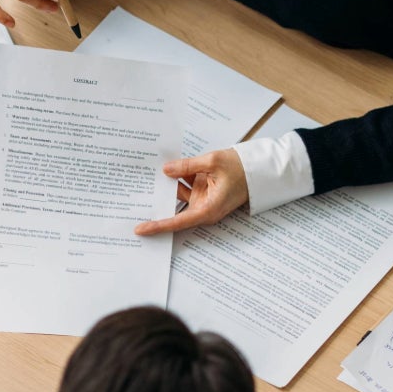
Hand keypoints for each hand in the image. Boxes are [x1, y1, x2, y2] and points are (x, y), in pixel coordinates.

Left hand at [133, 149, 248, 235]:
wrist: (259, 168)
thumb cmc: (241, 169)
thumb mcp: (212, 162)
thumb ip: (186, 166)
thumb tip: (166, 170)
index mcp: (208, 209)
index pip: (178, 221)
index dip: (159, 226)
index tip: (141, 229)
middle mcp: (204, 209)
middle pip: (175, 210)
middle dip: (157, 206)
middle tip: (133, 204)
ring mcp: (203, 200)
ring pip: (178, 194)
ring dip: (166, 185)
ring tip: (145, 176)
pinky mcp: (203, 192)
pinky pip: (185, 186)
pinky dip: (177, 178)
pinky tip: (164, 168)